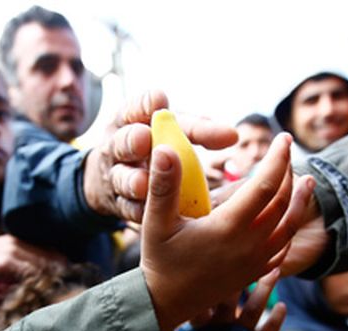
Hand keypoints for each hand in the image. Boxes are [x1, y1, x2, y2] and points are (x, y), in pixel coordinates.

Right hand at [83, 90, 237, 222]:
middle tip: (145, 139)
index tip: (159, 100)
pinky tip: (147, 213)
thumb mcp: (169, 131)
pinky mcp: (117, 203)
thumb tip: (233, 136)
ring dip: (132, 180)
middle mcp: (118, 145)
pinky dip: (137, 210)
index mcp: (131, 120)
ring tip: (143, 184)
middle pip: (122, 141)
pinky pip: (126, 207)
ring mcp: (114, 175)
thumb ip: (197, 131)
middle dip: (132, 140)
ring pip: (120, 177)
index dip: (146, 104)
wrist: (116, 179)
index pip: (137, 107)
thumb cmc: (155, 147)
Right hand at [141, 133, 307, 330]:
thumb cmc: (159, 261)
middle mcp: (248, 245)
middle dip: (289, 172)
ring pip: (289, 227)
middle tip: (289, 150)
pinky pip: (282, 248)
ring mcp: (254, 261)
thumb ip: (164, 185)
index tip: (282, 138)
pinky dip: (290, 228)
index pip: (264, 185)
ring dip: (299, 201)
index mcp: (228, 228)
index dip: (277, 159)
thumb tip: (165, 149)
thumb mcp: (155, 222)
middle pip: (282, 202)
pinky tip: (290, 218)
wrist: (165, 304)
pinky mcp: (253, 273)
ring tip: (307, 181)